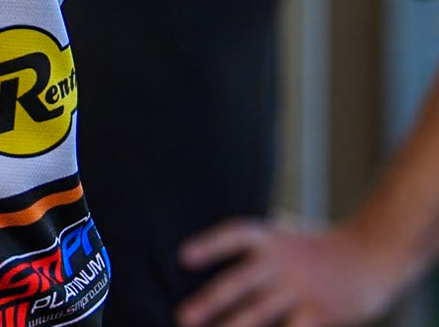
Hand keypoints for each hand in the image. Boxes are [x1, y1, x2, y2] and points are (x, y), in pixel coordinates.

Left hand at [176, 217, 408, 326]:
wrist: (370, 255)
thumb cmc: (312, 249)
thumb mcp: (281, 237)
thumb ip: (252, 250)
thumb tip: (200, 266)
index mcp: (269, 239)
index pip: (235, 236)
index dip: (210, 246)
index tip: (184, 257)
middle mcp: (282, 262)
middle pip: (241, 281)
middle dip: (211, 301)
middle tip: (183, 317)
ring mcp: (301, 288)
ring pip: (260, 312)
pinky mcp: (321, 311)